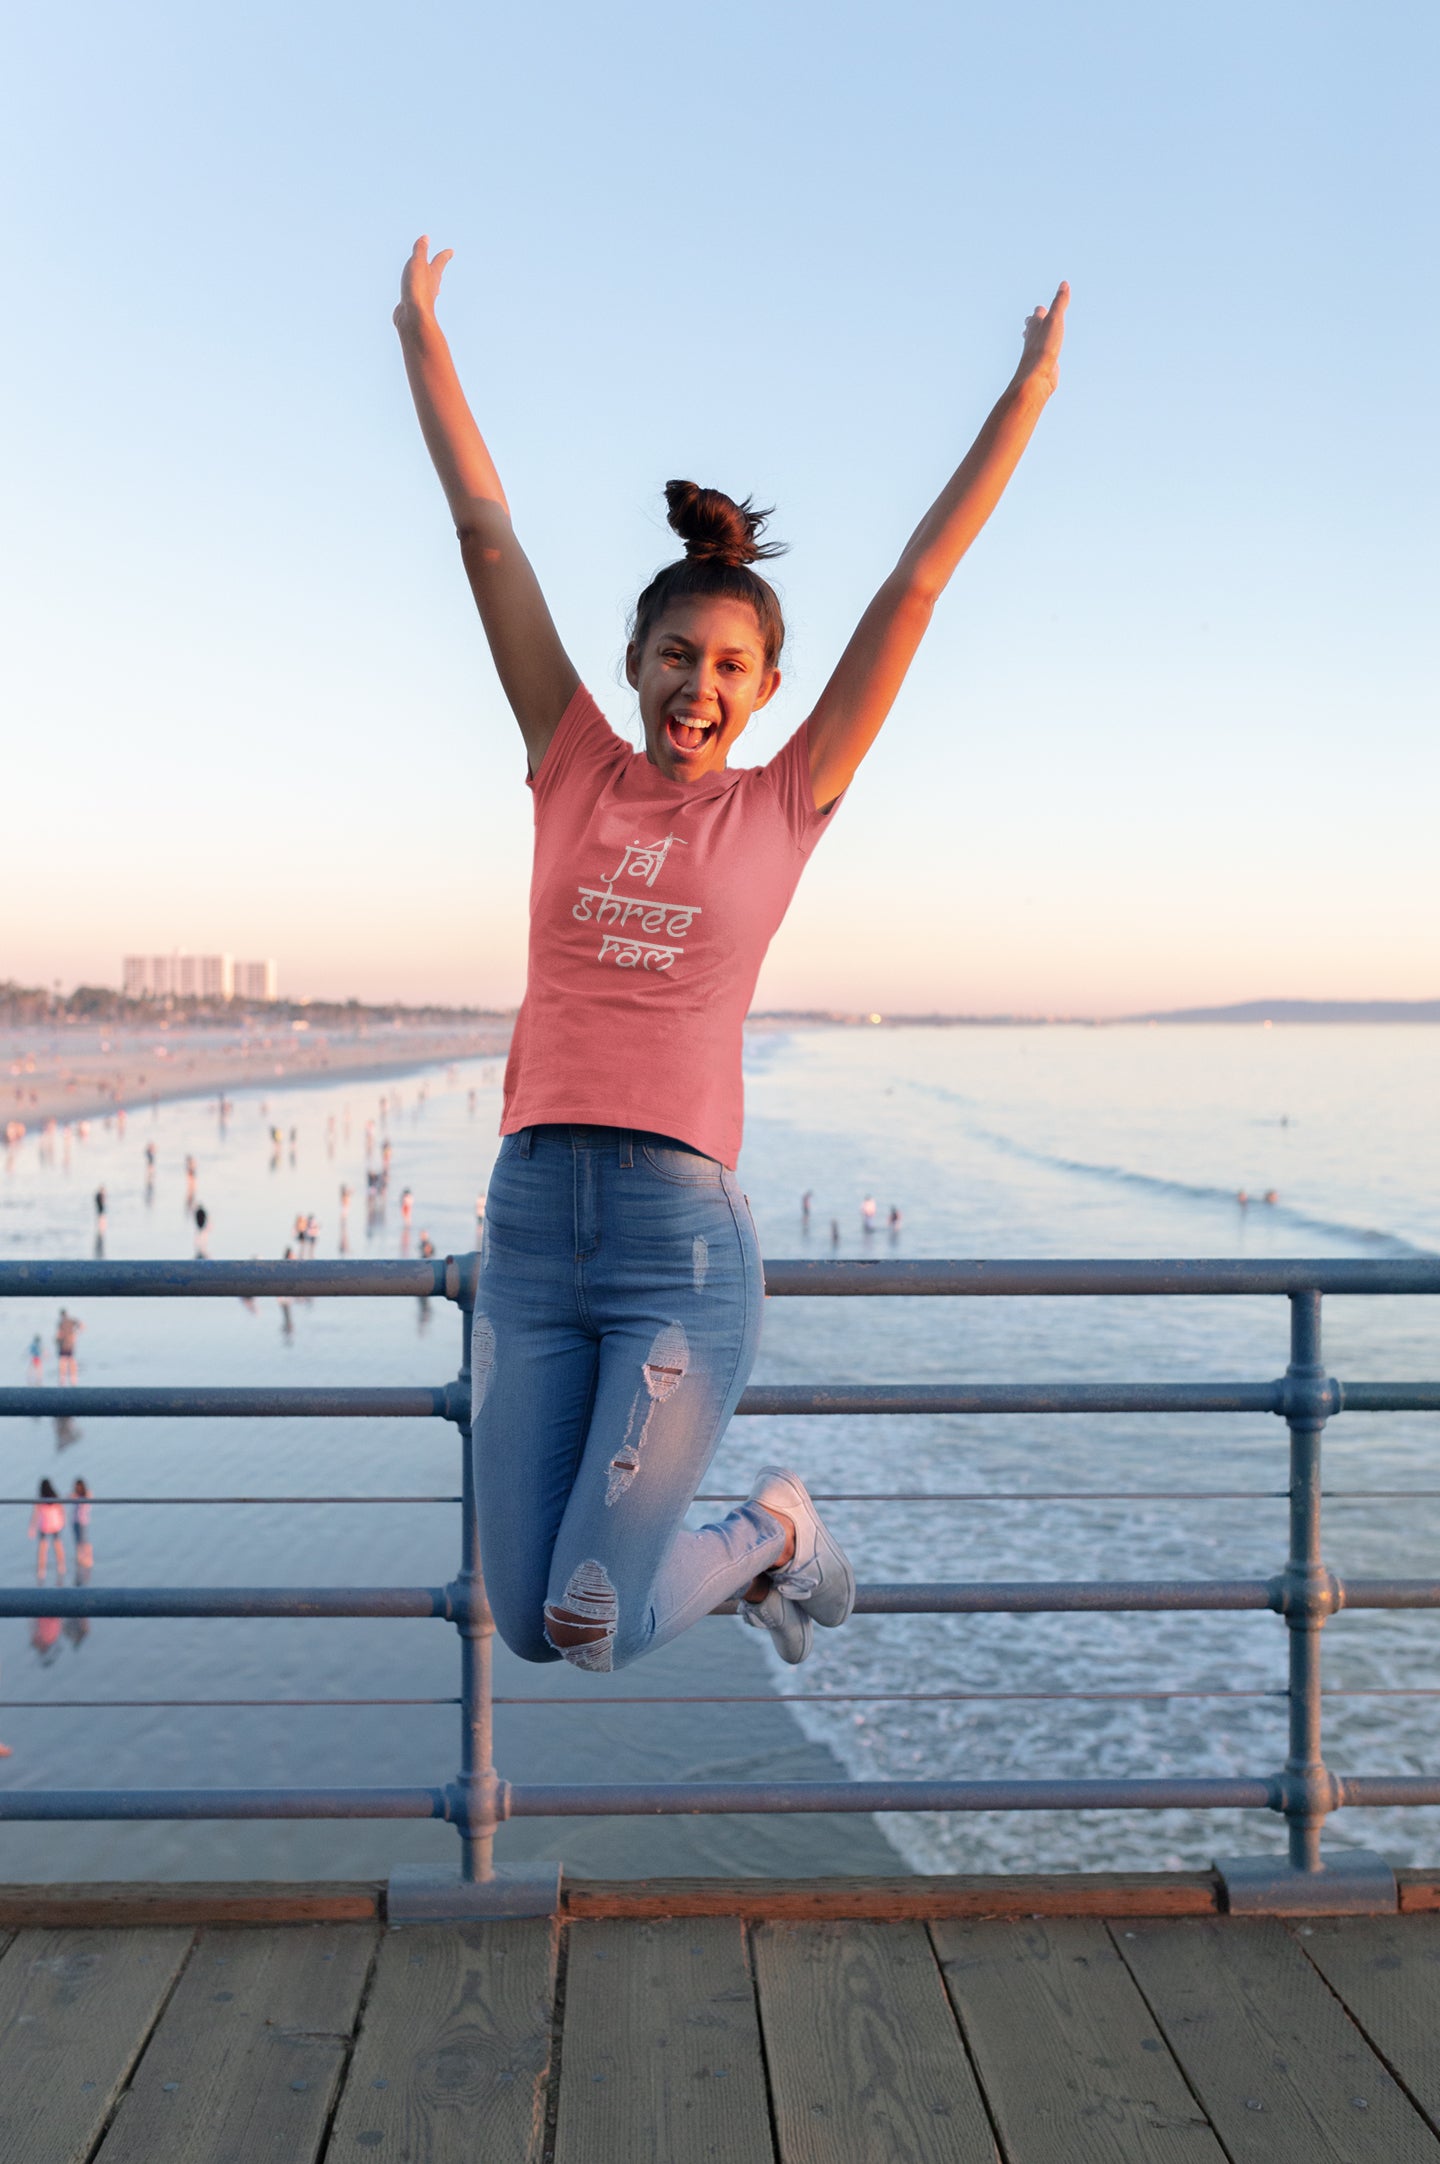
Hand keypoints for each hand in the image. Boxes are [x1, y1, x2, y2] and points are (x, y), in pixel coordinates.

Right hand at [394, 235, 453, 328]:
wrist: (413, 316)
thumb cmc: (417, 287)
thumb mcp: (418, 263)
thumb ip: (421, 250)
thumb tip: (426, 238)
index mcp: (433, 274)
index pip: (440, 261)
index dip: (445, 255)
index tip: (451, 251)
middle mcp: (431, 286)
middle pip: (436, 275)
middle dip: (437, 269)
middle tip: (441, 266)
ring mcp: (423, 298)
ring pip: (427, 289)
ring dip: (429, 285)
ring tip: (432, 286)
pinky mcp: (413, 307)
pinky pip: (414, 298)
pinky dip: (415, 296)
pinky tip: (412, 299)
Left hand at [1012, 280, 1068, 398]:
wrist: (1037, 376)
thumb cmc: (1044, 347)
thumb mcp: (1054, 320)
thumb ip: (1059, 303)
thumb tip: (1064, 283)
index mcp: (1035, 326)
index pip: (1037, 313)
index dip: (1040, 310)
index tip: (1041, 307)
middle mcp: (1033, 339)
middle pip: (1031, 328)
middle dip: (1033, 323)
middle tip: (1032, 320)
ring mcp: (1037, 354)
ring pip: (1036, 343)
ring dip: (1036, 339)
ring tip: (1038, 338)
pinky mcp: (1042, 366)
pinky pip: (1044, 358)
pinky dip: (1045, 354)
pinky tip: (1048, 359)